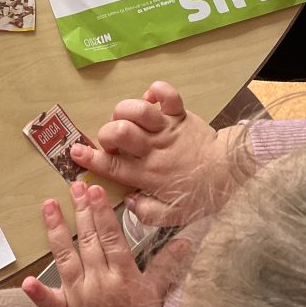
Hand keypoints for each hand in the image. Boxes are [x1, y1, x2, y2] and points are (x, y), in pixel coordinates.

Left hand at [21, 182, 190, 306]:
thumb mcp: (156, 291)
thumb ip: (167, 263)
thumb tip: (184, 240)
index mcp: (123, 277)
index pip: (111, 238)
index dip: (102, 213)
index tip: (95, 190)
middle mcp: (100, 284)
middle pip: (89, 241)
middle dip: (82, 211)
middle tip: (75, 186)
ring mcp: (80, 297)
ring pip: (66, 258)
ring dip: (57, 230)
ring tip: (49, 205)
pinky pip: (50, 303)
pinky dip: (39, 292)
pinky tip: (27, 280)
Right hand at [69, 82, 249, 225]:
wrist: (230, 174)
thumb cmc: (199, 194)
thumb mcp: (171, 216)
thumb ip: (146, 212)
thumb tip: (127, 199)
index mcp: (148, 174)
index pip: (113, 165)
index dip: (91, 157)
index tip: (75, 151)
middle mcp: (154, 148)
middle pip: (120, 132)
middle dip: (107, 133)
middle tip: (111, 139)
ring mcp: (167, 128)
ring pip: (139, 110)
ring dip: (125, 110)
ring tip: (126, 118)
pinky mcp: (180, 114)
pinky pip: (167, 93)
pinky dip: (155, 90)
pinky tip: (150, 98)